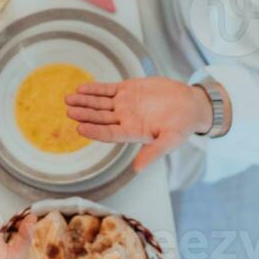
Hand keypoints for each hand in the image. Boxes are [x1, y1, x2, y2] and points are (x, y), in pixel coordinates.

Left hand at [65, 78, 213, 172]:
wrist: (190, 104)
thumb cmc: (182, 125)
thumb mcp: (171, 140)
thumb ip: (153, 152)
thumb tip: (137, 169)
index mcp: (133, 133)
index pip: (109, 134)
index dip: (95, 131)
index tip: (80, 129)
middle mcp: (125, 119)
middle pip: (100, 118)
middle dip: (84, 114)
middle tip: (69, 111)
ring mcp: (125, 104)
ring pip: (100, 103)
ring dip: (84, 101)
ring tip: (68, 98)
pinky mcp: (128, 89)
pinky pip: (107, 89)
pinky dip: (95, 89)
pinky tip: (81, 89)